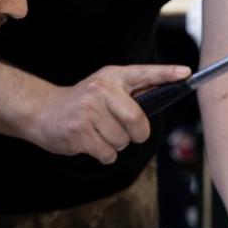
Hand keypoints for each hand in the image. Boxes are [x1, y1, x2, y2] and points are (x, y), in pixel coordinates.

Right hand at [27, 64, 190, 162]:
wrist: (41, 111)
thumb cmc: (80, 103)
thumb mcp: (103, 88)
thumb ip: (129, 94)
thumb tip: (159, 98)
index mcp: (111, 77)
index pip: (144, 73)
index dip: (166, 74)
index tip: (186, 73)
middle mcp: (101, 90)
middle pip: (137, 121)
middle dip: (137, 134)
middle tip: (127, 132)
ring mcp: (89, 111)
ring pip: (123, 141)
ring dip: (115, 144)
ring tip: (98, 133)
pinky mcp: (79, 132)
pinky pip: (107, 153)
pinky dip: (103, 154)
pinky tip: (90, 142)